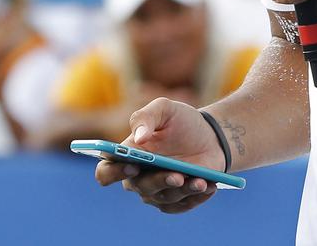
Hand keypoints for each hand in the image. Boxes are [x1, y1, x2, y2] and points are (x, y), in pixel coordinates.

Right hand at [95, 97, 224, 214]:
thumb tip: (139, 138)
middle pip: (139, 188)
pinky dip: (196, 198)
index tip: (131, 165)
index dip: (113, 172)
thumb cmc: (181, 121)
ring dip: (183, 190)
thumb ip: (145, 117)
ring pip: (164, 198)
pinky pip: (182, 206)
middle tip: (177, 176)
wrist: (210, 135)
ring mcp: (157, 191)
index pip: (106, 171)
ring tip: (200, 181)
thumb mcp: (164, 109)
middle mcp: (138, 177)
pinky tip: (209, 186)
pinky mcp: (176, 200)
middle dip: (158, 182)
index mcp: (127, 155)